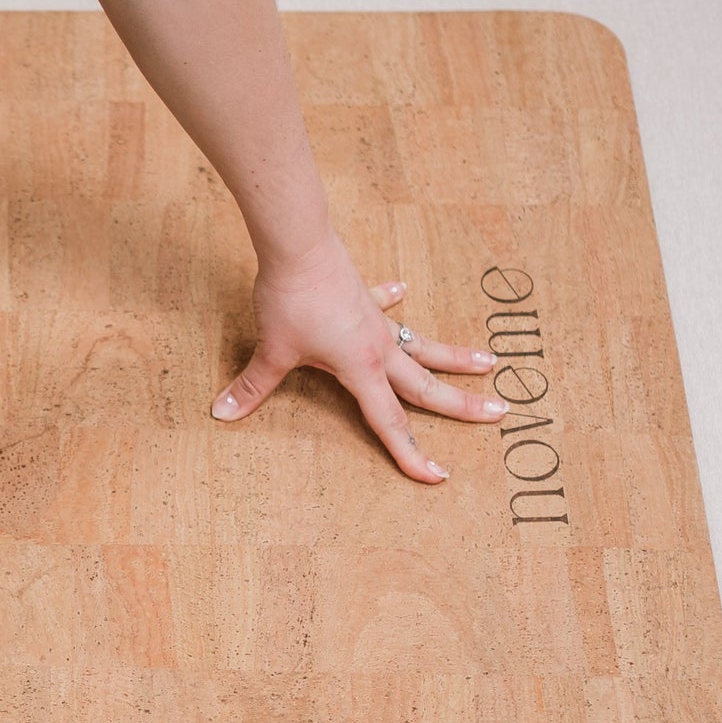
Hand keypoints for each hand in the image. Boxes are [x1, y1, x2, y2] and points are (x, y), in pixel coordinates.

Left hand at [209, 233, 509, 483]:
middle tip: (500, 414)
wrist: (298, 245)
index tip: (438, 477)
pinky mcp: (362, 295)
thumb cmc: (289, 300)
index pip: (389, 423)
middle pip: (425, 385)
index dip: (411, 454)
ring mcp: (374, 320)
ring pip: (422, 346)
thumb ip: (251, 387)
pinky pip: (383, 304)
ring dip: (454, 357)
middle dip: (462, 405)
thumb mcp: (270, 351)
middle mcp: (377, 348)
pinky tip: (402, 291)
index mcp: (361, 369)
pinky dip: (393, 301)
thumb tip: (221, 413)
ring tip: (490, 362)